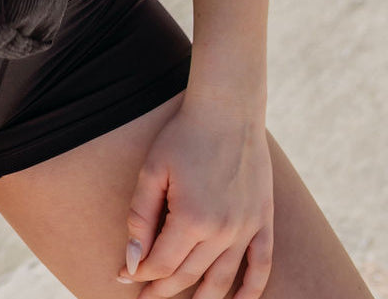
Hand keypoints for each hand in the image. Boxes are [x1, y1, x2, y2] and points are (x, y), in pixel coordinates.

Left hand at [116, 94, 273, 296]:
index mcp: (192, 219)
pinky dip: (251, 290)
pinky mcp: (264, 219)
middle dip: (162, 290)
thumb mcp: (153, 170)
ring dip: (202, 298)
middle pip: (188, 276)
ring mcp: (247, 228)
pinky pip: (262, 265)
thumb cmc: (184, 135)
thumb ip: (140, 218)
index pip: (161, 263)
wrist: (228, 108)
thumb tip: (131, 262)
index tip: (123, 278)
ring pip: (223, 280)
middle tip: (145, 298)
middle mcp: (222, 231)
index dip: (139, 274)